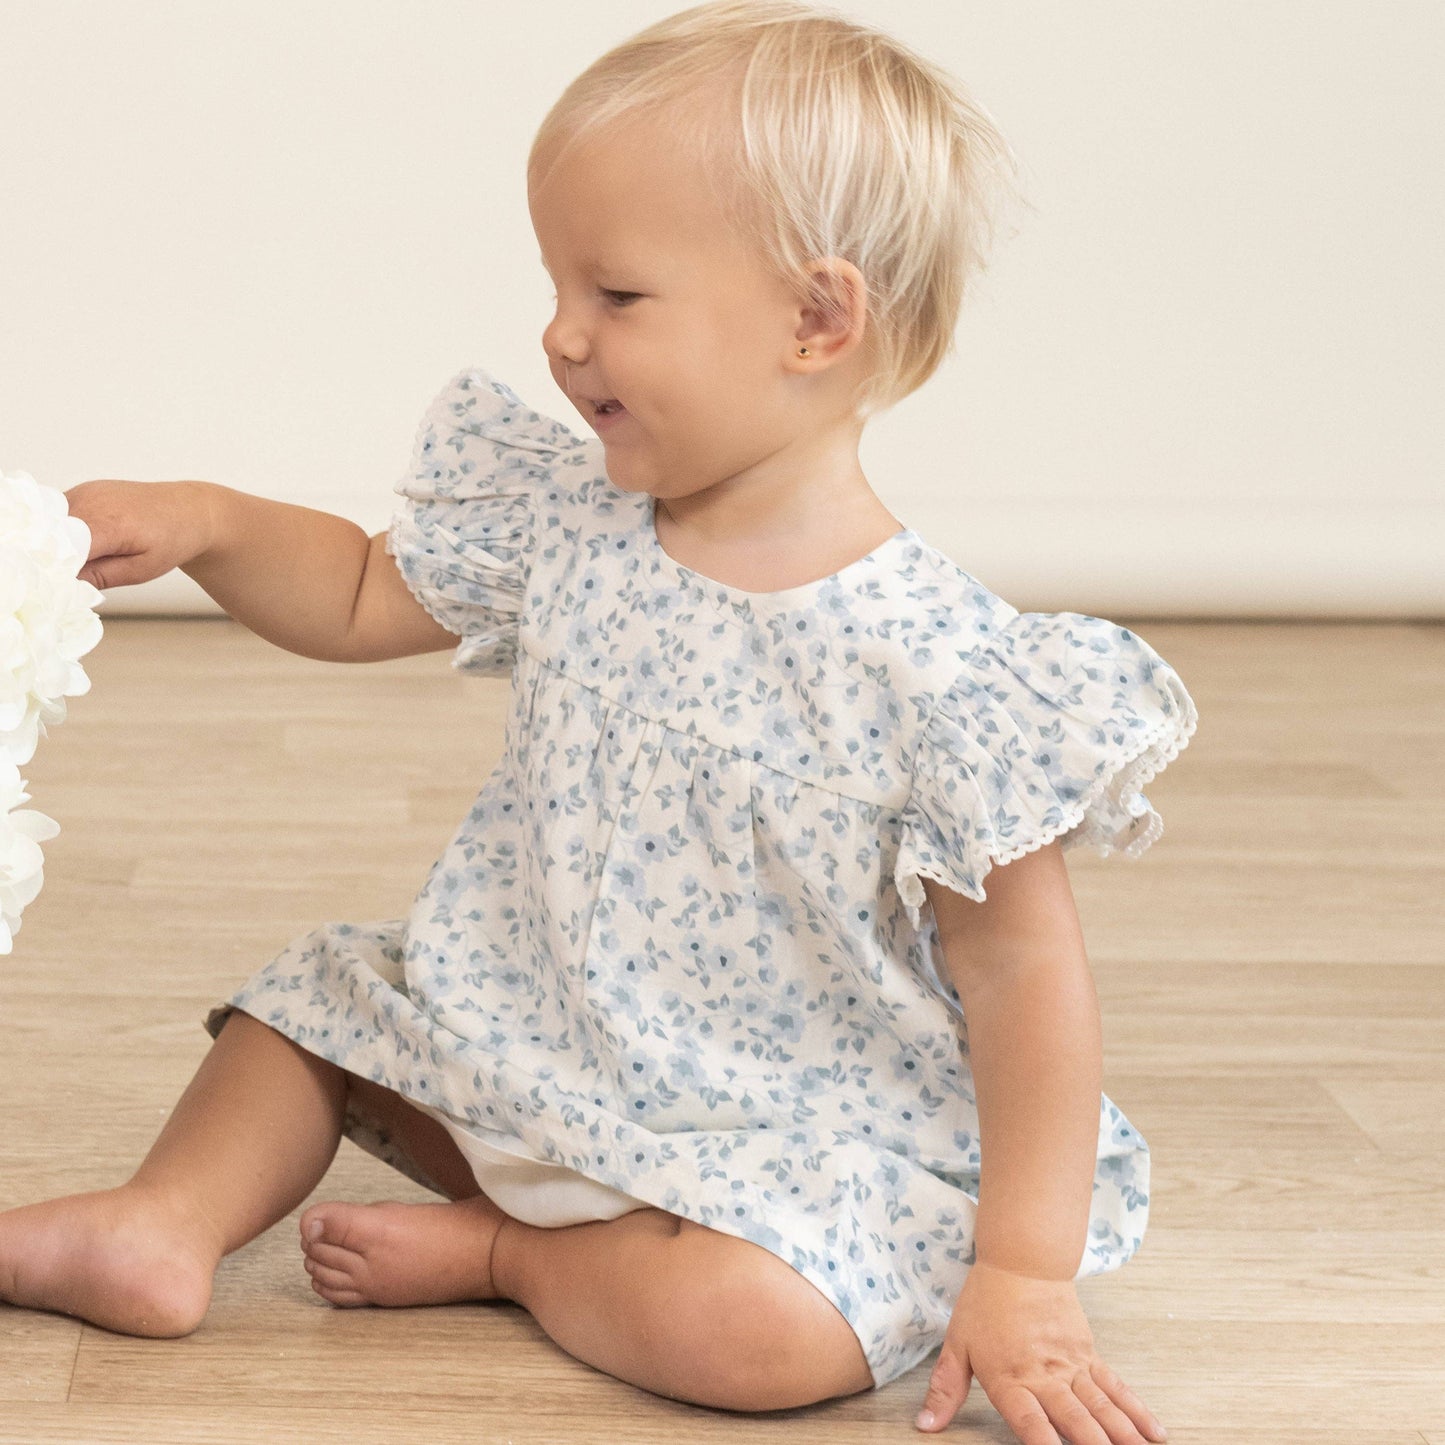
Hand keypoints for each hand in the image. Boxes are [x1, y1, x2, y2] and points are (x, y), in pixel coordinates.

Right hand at [64, 479, 214, 590]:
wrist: (188, 511)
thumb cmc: (170, 541)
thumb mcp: (140, 570)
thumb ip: (99, 577)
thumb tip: (62, 585)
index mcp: (108, 524)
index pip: (61, 548)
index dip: (52, 567)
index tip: (52, 587)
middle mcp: (91, 501)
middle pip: (49, 533)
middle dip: (49, 556)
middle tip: (61, 579)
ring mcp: (85, 491)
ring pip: (48, 522)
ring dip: (53, 542)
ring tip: (73, 561)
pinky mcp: (82, 490)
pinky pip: (57, 512)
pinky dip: (59, 529)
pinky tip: (77, 544)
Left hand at [916, 1261, 1166, 1442]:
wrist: (1021, 1260)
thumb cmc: (985, 1303)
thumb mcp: (956, 1344)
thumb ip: (945, 1389)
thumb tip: (925, 1426)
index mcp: (1010, 1380)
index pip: (1031, 1424)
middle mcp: (1045, 1378)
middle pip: (1077, 1423)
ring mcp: (1072, 1367)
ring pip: (1103, 1409)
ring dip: (1124, 1436)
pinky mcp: (1089, 1355)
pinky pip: (1116, 1387)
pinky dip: (1136, 1411)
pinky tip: (1154, 1433)